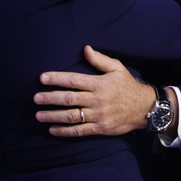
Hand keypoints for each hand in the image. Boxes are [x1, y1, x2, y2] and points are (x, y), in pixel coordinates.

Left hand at [33, 46, 156, 136]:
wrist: (145, 108)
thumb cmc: (128, 86)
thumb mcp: (117, 68)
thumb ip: (99, 60)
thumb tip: (85, 49)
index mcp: (99, 84)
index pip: (74, 80)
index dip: (56, 79)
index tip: (42, 78)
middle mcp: (97, 100)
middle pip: (69, 99)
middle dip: (50, 98)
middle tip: (36, 98)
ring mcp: (98, 115)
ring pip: (72, 116)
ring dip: (53, 116)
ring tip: (39, 115)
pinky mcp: (100, 128)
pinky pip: (79, 131)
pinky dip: (64, 131)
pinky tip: (52, 130)